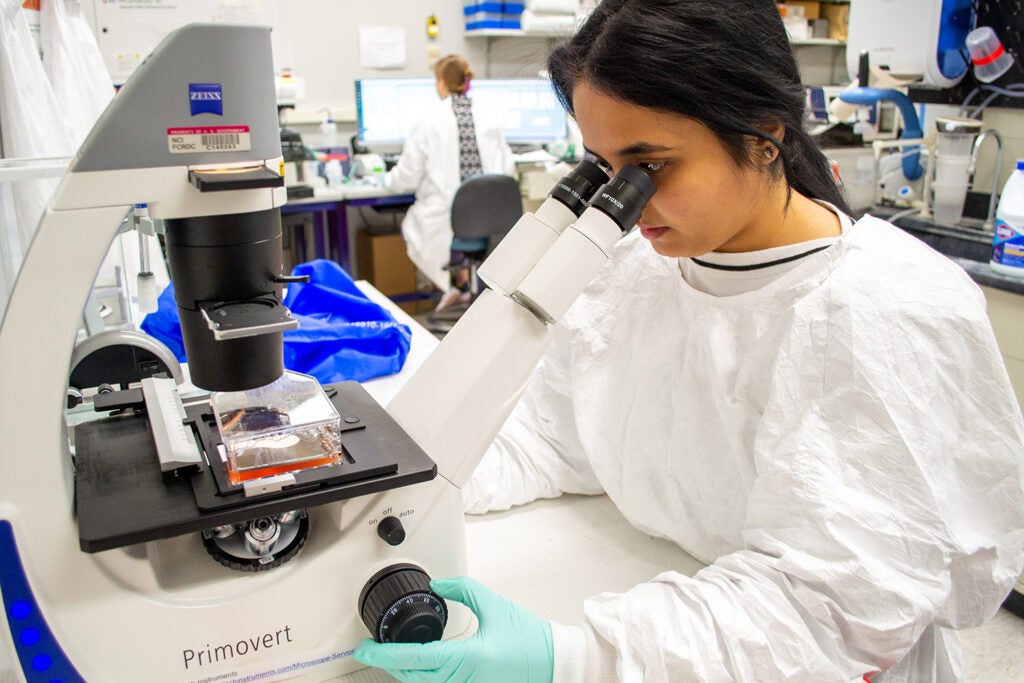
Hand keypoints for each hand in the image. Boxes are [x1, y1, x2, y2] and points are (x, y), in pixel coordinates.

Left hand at [354, 576, 552, 682]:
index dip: (384, 655)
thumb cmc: (530, 639)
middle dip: (389, 663)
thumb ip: (463, 590)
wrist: (554, 663)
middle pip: (412, 677)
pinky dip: (423, 676)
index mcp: (467, 658)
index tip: (365, 649)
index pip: (414, 658)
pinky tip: (418, 666)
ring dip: (405, 671)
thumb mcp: (494, 605)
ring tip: (390, 655)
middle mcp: (464, 680)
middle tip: (371, 649)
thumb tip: (438, 586)